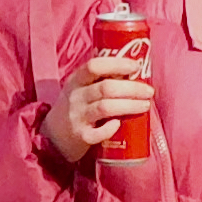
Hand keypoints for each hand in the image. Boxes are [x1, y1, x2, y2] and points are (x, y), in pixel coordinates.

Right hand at [40, 46, 156, 166]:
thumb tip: (135, 70)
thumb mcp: (79, 89)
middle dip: (132, 88)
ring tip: (145, 105)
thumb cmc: (75, 108)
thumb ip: (99, 79)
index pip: (94, 66)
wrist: (51, 137)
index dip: (117, 64)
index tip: (136, 66)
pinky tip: (120, 124)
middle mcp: (75, 97)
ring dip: (129, 105)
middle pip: (106, 88)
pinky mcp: (81, 137)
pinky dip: (111, 128)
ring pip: (105, 108)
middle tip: (149, 91)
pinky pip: (99, 133)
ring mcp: (77, 117)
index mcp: (76, 81)